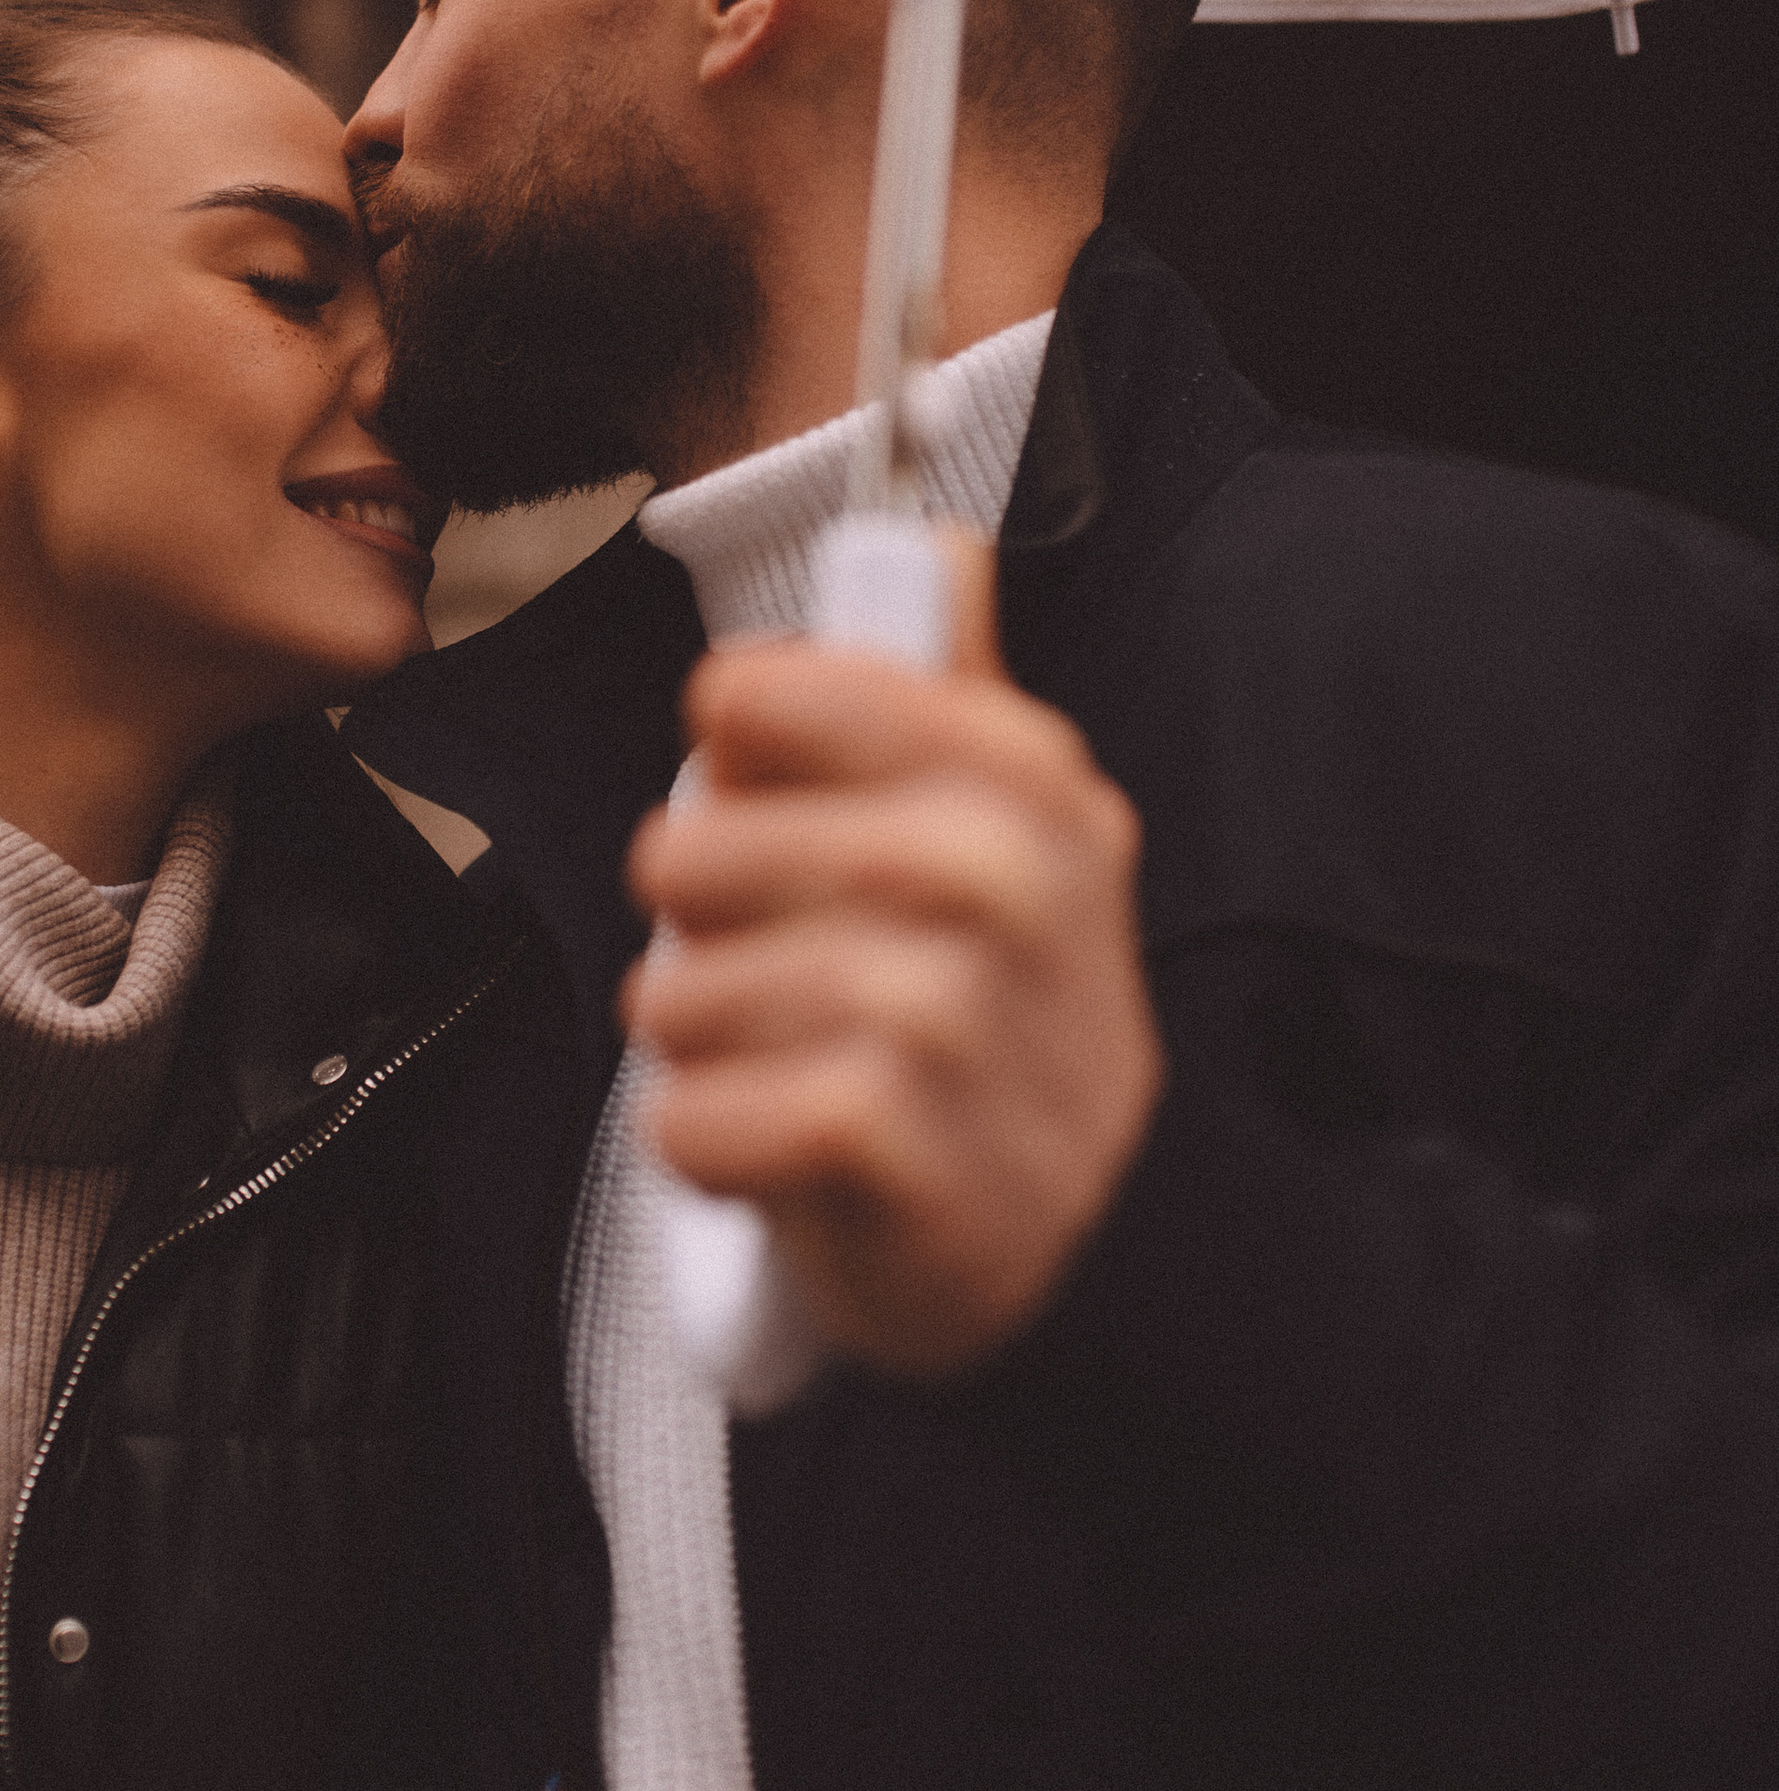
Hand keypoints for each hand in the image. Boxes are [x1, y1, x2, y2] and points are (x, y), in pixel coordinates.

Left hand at [626, 534, 1161, 1383]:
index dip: (732, 750)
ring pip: (682, 990)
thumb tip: (939, 540)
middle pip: (698, 848)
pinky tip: (773, 1151)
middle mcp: (1003, 883)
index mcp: (1027, 782)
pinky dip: (705, 1145)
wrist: (1107, 1250)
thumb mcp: (1020, 841)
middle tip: (771, 973)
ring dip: (702, 1047)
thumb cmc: (1010, 1030)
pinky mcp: (891, 1146)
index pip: (777, 694)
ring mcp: (952, 1017)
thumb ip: (956, 696)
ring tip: (780, 1068)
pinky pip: (694, 1116)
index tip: (753, 792)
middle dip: (699, 927)